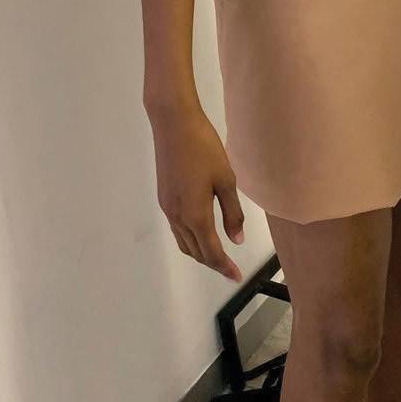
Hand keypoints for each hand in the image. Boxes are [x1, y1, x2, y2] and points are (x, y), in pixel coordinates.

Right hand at [148, 101, 244, 281]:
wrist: (173, 124)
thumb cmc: (204, 148)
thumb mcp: (225, 179)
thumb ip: (232, 212)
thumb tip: (236, 240)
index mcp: (195, 215)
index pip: (211, 252)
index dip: (224, 267)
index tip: (236, 277)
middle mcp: (178, 217)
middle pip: (195, 251)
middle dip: (213, 262)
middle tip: (230, 267)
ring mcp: (168, 207)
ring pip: (184, 241)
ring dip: (200, 251)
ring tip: (218, 252)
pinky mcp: (164, 197)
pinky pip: (177, 228)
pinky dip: (190, 237)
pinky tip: (202, 229)